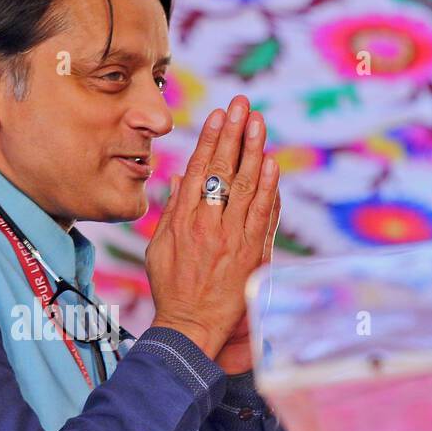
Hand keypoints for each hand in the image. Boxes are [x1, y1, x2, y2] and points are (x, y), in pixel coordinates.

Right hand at [145, 93, 280, 363]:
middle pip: (224, 171)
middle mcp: (207, 225)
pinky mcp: (251, 253)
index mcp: (182, 221)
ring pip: (246, 187)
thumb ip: (171, 211)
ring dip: (254, 151)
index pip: (199, 170)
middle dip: (234, 133)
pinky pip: (262, 214)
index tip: (219, 115)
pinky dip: (269, 188)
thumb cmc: (172, 288)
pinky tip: (272, 164)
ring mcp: (231, 238)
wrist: (191, 326)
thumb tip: (178, 179)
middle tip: (243, 104)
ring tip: (259, 123)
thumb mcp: (160, 248)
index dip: (210, 140)